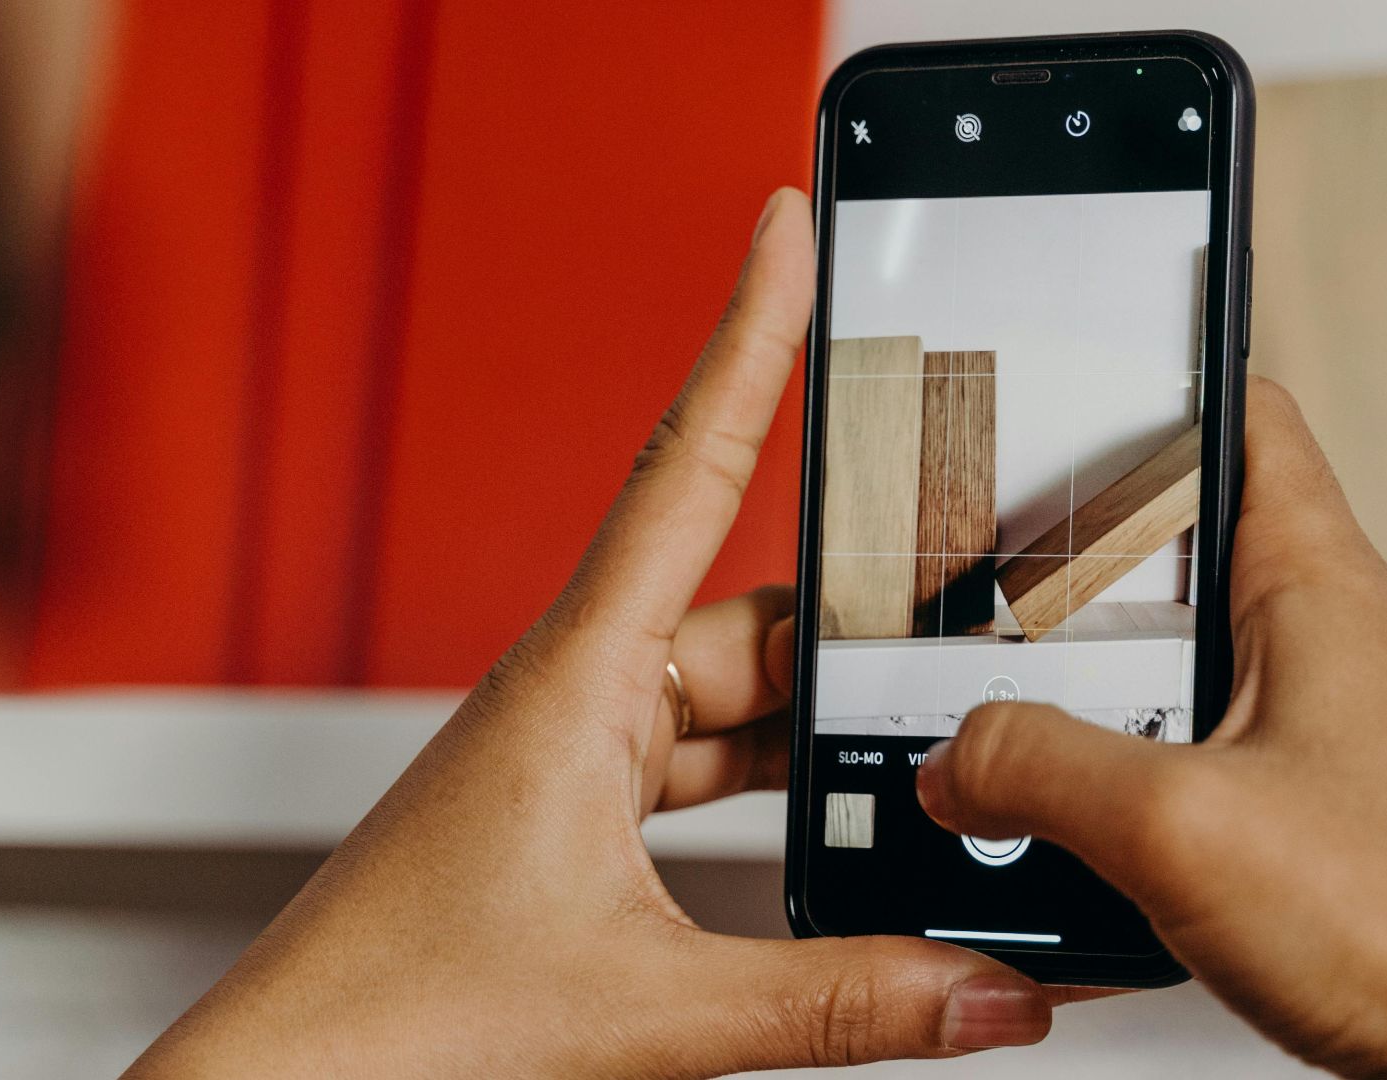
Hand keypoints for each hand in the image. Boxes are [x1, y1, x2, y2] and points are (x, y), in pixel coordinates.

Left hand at [126, 189, 1061, 1079]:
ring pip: (733, 704)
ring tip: (928, 748)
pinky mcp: (573, 816)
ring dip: (820, 727)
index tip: (788, 230)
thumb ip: (842, 996)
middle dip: (857, 619)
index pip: (689, 466)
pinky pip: (702, 768)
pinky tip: (833, 830)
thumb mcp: (654, 1007)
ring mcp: (574, 755)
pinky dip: (775, 791)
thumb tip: (988, 989)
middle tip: (969, 604)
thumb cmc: (398, 1018)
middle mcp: (576, 694)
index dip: (749, 334)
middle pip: (751, 617)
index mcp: (577, 679)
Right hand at [915, 380, 1386, 1077]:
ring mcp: (1304, 741)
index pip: (1237, 416)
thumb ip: (1038, 771)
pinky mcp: (1294, 829)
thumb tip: (952, 761)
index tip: (1045, 391)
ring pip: (1157, 682)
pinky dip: (1107, 806)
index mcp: (1312, 587)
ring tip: (991, 744)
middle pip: (1165, 560)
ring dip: (1073, 714)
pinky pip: (1173, 781)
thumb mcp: (1181, 827)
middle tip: (965, 598)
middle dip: (1058, 580)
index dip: (1143, 385)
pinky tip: (1058, 856)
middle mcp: (1313, 648)